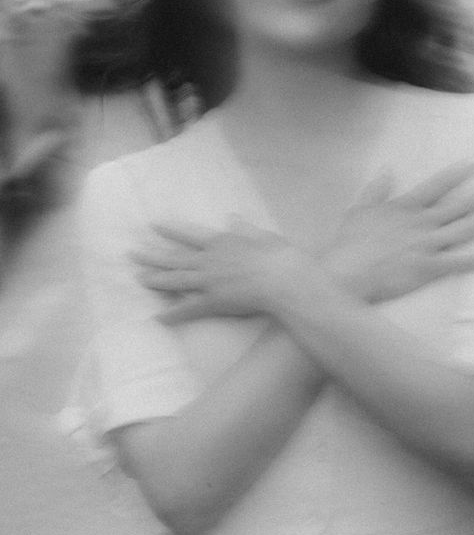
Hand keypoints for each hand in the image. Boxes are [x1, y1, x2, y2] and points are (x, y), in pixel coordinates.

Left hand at [132, 219, 314, 323]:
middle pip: (175, 258)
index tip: (154, 225)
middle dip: (152, 255)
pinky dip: (173, 314)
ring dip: (156, 280)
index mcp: (221, 241)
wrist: (282, 278)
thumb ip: (244, 228)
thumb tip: (232, 216)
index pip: (190, 234)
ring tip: (138, 279)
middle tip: (132, 254)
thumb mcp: (261, 235)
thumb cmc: (277, 255)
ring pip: (176, 280)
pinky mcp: (213, 301)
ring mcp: (209, 281)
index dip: (171, 230)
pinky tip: (158, 318)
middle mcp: (209, 260)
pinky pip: (188, 309)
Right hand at [320, 161, 473, 302]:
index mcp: (405, 207)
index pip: (437, 186)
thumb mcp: (360, 209)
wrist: (345, 271)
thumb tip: (387, 168)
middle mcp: (421, 222)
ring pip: (466, 229)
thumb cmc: (349, 243)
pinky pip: (462, 262)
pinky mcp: (428, 267)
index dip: (458, 174)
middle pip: (461, 205)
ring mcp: (426, 244)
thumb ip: (376, 188)